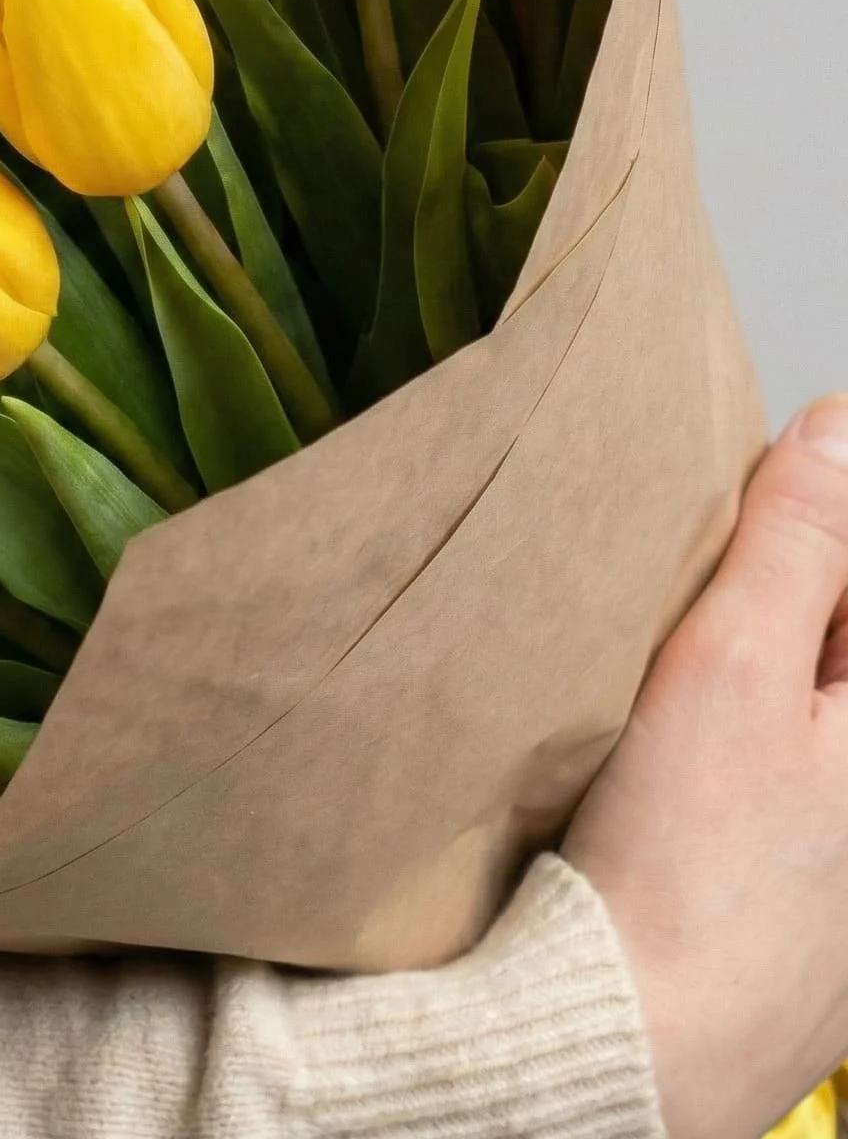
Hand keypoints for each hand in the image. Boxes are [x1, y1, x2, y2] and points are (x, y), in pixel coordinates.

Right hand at [567, 399, 847, 1138]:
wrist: (642, 1039)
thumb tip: (838, 429)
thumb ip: (794, 545)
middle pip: (840, 632)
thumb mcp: (727, 669)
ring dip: (762, 649)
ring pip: (818, 693)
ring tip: (679, 662)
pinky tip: (681, 747)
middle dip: (787, 583)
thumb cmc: (687, 874)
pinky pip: (795, 757)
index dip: (811, 512)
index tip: (751, 495)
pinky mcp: (823, 881)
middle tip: (698, 583)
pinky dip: (747, 724)